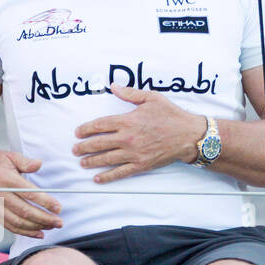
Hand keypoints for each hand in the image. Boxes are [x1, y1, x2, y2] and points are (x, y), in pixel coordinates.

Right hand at [0, 150, 62, 238]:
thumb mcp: (7, 155)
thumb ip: (25, 161)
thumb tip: (39, 164)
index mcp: (5, 178)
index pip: (29, 193)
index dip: (45, 202)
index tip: (58, 207)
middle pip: (25, 211)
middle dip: (44, 218)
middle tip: (59, 221)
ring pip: (18, 222)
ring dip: (37, 227)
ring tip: (52, 227)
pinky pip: (9, 226)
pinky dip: (24, 232)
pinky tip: (38, 233)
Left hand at [73, 84, 206, 182]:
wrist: (189, 135)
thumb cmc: (171, 115)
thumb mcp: (151, 98)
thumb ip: (130, 93)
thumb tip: (113, 86)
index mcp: (128, 120)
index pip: (100, 125)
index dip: (85, 129)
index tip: (77, 132)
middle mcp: (128, 137)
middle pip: (99, 143)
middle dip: (84, 147)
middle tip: (75, 149)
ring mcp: (134, 153)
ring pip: (106, 159)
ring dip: (91, 161)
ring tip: (81, 162)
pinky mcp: (141, 165)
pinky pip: (120, 172)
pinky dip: (107, 176)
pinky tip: (97, 178)